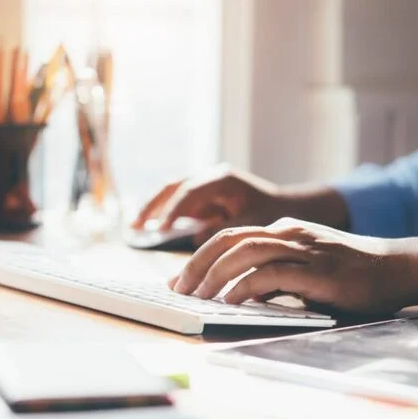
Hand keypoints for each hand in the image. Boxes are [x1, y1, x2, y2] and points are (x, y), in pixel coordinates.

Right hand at [131, 164, 283, 243]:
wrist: (282, 208)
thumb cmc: (270, 215)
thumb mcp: (251, 224)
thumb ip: (225, 230)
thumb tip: (197, 239)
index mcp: (222, 180)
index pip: (190, 191)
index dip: (173, 210)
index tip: (160, 229)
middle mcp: (209, 179)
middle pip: (173, 187)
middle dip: (153, 205)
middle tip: (136, 225)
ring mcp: (203, 188)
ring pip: (170, 194)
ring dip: (153, 209)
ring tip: (135, 228)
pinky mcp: (201, 200)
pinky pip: (177, 206)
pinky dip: (164, 217)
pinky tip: (151, 230)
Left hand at [170, 218, 417, 314]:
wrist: (397, 269)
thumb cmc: (351, 275)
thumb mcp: (305, 271)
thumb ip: (274, 277)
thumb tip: (240, 294)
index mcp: (283, 231)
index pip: (230, 237)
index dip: (200, 257)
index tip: (181, 280)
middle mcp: (288, 234)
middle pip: (229, 240)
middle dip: (197, 264)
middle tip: (177, 288)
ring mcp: (302, 248)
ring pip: (244, 252)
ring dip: (214, 275)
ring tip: (196, 296)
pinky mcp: (316, 269)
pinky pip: (270, 274)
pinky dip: (244, 287)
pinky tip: (229, 301)